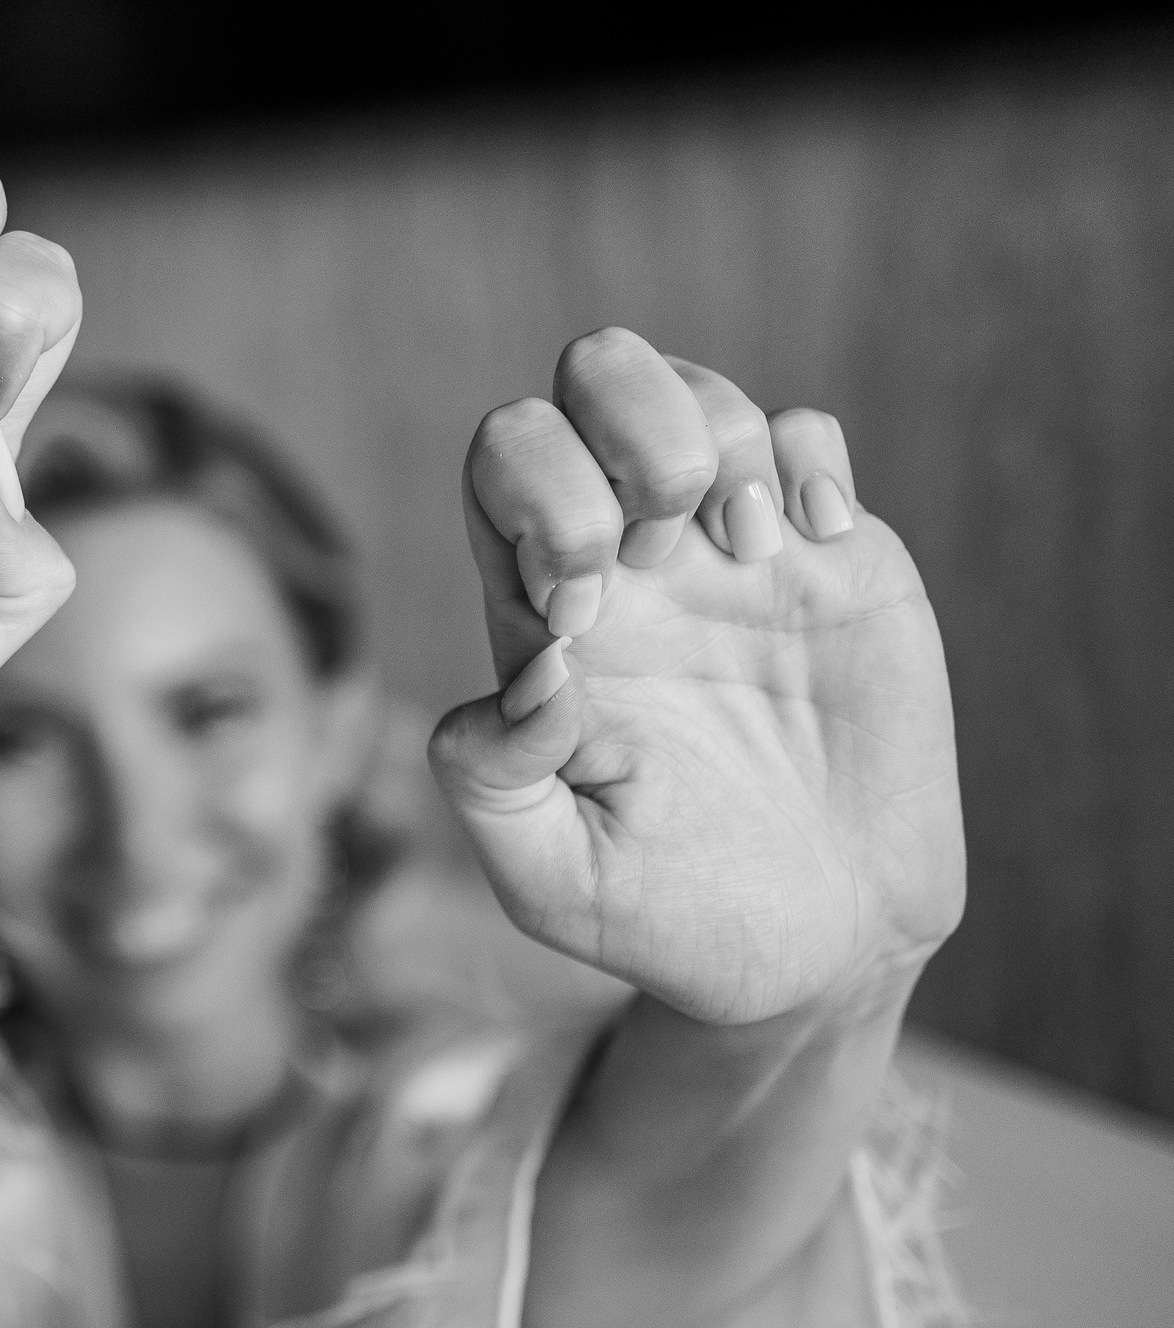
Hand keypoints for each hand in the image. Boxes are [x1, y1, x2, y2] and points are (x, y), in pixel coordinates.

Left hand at [429, 329, 964, 1022]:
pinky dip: (811, 460)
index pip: (501, 462)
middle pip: (593, 377)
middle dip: (624, 425)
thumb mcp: (550, 879)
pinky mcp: (837, 560)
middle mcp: (630, 558)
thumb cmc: (664, 917)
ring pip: (700, 390)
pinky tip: (820, 544)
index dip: (532, 492)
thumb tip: (522, 669)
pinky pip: (809, 432)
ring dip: (720, 439)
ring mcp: (734, 550)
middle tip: (659, 540)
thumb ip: (491, 778)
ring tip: (752, 551)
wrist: (819, 950)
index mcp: (542, 612)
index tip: (580, 608)